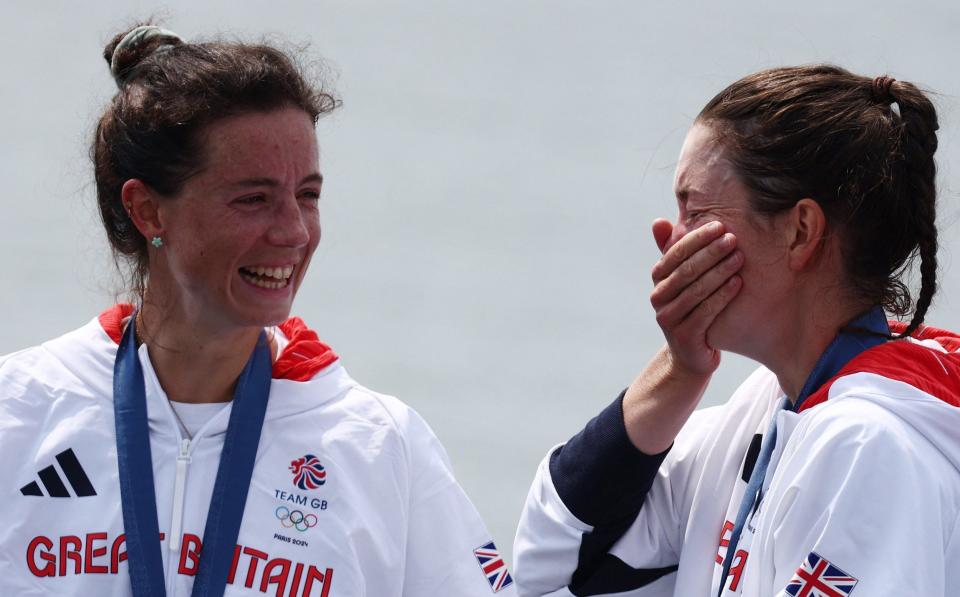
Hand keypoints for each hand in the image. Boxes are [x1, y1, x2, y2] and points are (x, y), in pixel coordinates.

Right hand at [649, 218, 742, 375]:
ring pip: (696, 290)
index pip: (674, 253)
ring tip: (740, 257)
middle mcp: (658, 298)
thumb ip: (673, 251)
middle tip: (733, 239)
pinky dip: (723, 295)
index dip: (696, 239)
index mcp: (658, 279)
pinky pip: (705, 311)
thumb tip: (658, 220)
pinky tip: (739, 282)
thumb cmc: (692, 308)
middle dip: (711, 253)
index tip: (720, 226)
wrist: (691, 354)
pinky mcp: (684, 336)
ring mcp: (668, 319)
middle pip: (686, 270)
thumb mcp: (682, 279)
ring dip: (719, 271)